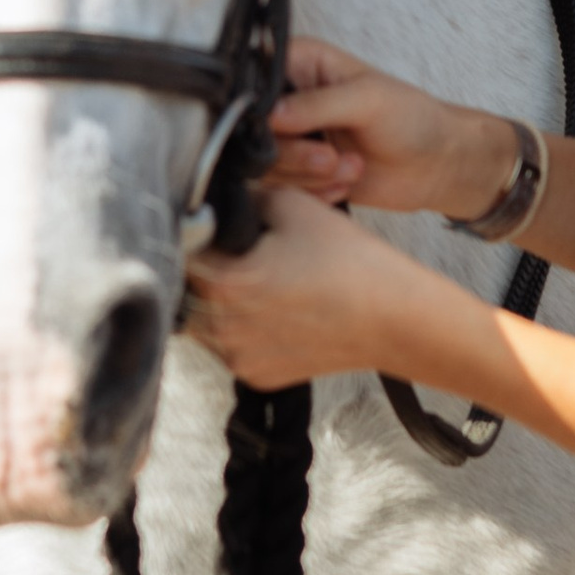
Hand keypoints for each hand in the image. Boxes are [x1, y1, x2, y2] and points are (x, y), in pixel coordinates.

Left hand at [186, 181, 445, 392]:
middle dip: (206, 268)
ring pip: (205, 322)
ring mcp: (239, 357)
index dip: (194, 232)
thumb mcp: (292, 204)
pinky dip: (241, 328)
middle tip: (237, 252)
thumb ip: (244, 198)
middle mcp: (223, 328)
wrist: (392, 317)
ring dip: (219, 301)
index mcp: (225, 282)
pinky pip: (231, 346)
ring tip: (259, 281)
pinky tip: (273, 309)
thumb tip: (218, 198)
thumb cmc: (347, 259)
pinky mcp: (257, 376)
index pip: (182, 250)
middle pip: (190, 288)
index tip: (208, 224)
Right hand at [266, 36, 518, 219]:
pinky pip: (285, 190)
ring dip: (309, 175)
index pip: (253, 81)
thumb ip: (317, 104)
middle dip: (294, 152)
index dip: (259, 109)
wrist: (436, 164)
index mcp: (299, 64)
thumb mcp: (367, 99)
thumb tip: (270, 115)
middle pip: (253, 131)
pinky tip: (347, 184)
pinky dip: (316, 193)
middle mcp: (289, 100)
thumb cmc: (411, 116)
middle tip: (330, 157)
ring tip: (349, 167)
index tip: (283, 129)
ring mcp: (293, 139)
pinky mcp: (300, 173)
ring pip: (267, 165)